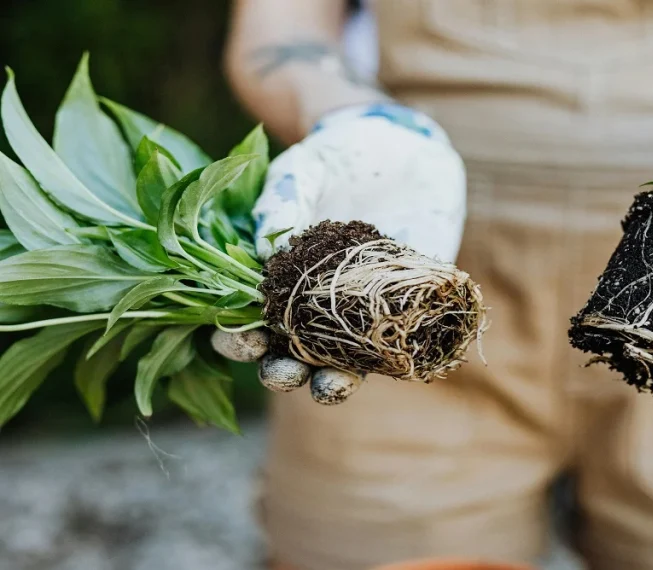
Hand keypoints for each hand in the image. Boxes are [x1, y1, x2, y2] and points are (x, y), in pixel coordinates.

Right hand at [213, 103, 466, 402]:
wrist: (404, 146)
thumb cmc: (338, 157)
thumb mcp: (305, 169)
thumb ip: (283, 201)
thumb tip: (265, 248)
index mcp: (276, 280)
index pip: (246, 323)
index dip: (239, 341)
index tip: (248, 341)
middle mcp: (316, 306)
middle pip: (291, 356)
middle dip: (284, 373)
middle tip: (287, 372)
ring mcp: (362, 311)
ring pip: (343, 363)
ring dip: (335, 383)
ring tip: (334, 386)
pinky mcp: (408, 306)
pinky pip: (402, 340)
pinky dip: (398, 356)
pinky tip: (395, 360)